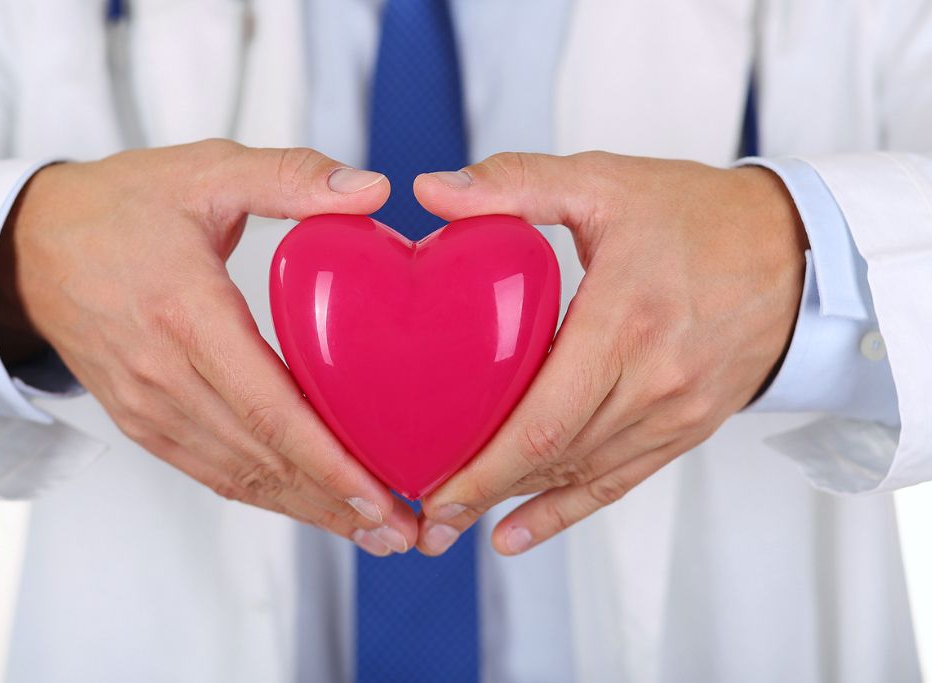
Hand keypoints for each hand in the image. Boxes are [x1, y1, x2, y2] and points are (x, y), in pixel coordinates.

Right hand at [0, 140, 417, 555]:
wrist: (31, 248)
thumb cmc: (124, 206)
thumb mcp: (206, 170)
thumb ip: (292, 176)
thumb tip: (375, 191)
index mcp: (187, 314)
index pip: (267, 408)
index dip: (328, 460)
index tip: (380, 493)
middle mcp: (164, 375)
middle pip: (262, 459)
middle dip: (336, 502)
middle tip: (402, 532)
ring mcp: (149, 408)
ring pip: (240, 477)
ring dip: (307, 510)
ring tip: (372, 533)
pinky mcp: (143, 423)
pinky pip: (211, 473)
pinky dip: (265, 496)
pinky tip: (310, 507)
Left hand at [412, 152, 807, 555]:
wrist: (797, 250)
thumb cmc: (696, 214)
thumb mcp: (605, 181)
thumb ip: (515, 183)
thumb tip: (432, 191)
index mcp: (626, 322)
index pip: (544, 418)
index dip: (484, 466)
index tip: (433, 489)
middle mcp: (654, 380)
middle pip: (557, 456)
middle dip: (484, 492)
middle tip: (427, 519)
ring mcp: (675, 412)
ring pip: (583, 473)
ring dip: (517, 500)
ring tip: (457, 523)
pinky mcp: (687, 427)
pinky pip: (620, 481)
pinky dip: (567, 510)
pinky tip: (519, 532)